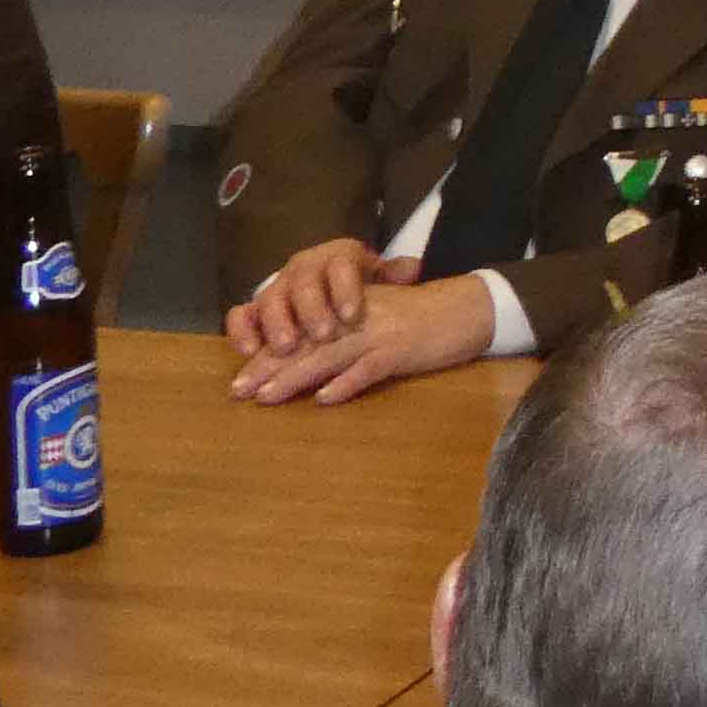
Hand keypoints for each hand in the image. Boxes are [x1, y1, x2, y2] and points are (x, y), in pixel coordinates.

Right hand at [227, 237, 381, 360]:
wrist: (324, 280)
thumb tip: (413, 268)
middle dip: (311, 309)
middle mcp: (302, 269)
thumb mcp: (377, 275)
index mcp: (336, 258)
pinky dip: (241, 331)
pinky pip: (240, 315)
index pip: (341, 267)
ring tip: (286, 347)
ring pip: (270, 299)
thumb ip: (393, 274)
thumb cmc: (355, 284)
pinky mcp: (254, 308)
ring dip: (277, 324)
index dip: (345, 289)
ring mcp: (276, 288)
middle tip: (322, 334)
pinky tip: (249, 352)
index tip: (353, 314)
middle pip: (304, 285)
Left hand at [227, 251, 495, 404]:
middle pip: (305, 344)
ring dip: (295, 377)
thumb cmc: (419, 319)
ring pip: (328, 355)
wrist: (466, 308)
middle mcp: (355, 319)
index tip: (240, 379)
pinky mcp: (401, 350)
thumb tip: (305, 367)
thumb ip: (342, 336)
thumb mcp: (375, 320)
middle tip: (240, 392)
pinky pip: (369, 368)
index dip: (267, 355)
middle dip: (269, 368)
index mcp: (345, 310)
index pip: (298, 333)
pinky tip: (325, 399)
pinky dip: (347, 384)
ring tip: (267, 397)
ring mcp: (378, 333)